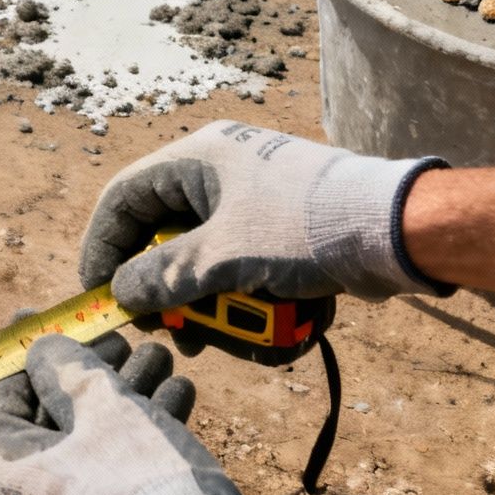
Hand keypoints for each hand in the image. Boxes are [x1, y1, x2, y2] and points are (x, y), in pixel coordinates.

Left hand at [0, 331, 264, 494]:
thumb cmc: (137, 482)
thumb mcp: (101, 407)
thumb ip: (67, 371)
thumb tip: (44, 351)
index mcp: (10, 477)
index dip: (14, 359)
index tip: (34, 319)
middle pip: (52, 417)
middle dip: (88, 369)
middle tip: (117, 336)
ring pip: (95, 437)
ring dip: (127, 390)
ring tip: (159, 355)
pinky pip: (124, 466)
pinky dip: (147, 427)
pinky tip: (180, 391)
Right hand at [79, 121, 450, 321]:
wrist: (395, 230)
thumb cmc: (304, 229)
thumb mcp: (221, 258)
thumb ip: (163, 277)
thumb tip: (122, 293)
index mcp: (198, 157)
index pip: (124, 197)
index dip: (104, 246)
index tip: (99, 293)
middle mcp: (220, 169)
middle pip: (163, 231)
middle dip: (162, 286)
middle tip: (165, 327)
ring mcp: (252, 197)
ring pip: (202, 253)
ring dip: (204, 299)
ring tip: (218, 336)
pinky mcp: (280, 225)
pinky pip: (239, 261)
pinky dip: (239, 295)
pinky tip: (255, 323)